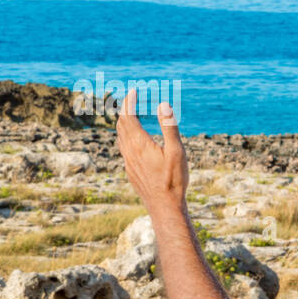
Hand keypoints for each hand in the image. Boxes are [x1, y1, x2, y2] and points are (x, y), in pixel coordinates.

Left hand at [115, 88, 188, 211]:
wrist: (164, 207)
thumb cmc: (173, 180)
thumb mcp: (177, 152)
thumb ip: (169, 127)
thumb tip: (163, 104)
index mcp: (140, 143)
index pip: (128, 116)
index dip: (129, 102)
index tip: (134, 91)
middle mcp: (130, 151)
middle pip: (121, 125)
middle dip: (125, 110)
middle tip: (131, 100)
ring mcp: (128, 162)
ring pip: (120, 137)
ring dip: (123, 123)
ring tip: (130, 116)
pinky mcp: (130, 171)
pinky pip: (123, 148)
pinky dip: (125, 136)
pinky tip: (132, 141)